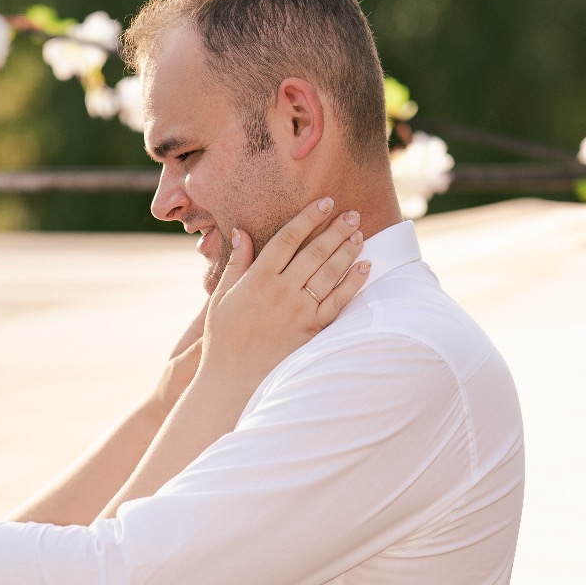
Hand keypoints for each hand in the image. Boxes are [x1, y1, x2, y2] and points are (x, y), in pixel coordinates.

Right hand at [199, 199, 369, 388]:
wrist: (231, 381)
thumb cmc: (224, 340)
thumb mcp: (221, 298)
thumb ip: (235, 264)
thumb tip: (241, 231)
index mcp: (257, 279)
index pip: (288, 238)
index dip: (309, 217)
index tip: (325, 203)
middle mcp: (280, 291)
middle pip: (314, 252)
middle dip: (336, 229)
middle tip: (352, 213)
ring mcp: (298, 311)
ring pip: (329, 273)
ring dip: (348, 251)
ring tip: (360, 234)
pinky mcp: (311, 331)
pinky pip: (337, 302)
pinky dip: (353, 283)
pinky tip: (364, 267)